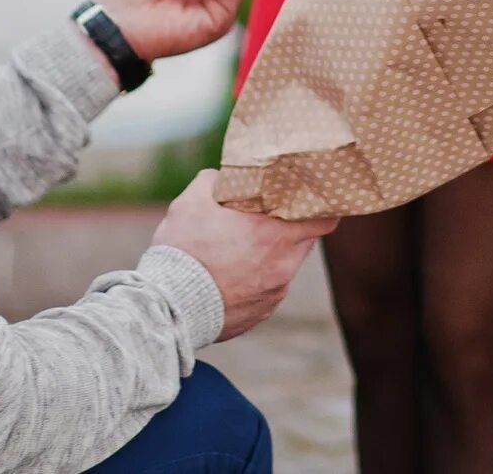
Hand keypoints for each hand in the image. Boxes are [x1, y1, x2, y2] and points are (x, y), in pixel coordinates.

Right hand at [151, 170, 336, 340]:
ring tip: (243, 246)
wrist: (168, 309)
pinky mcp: (260, 315)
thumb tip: (222, 178)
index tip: (308, 198)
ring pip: (285, 266)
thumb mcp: (192, 200)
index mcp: (275, 236)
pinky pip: (268, 289)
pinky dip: (257, 279)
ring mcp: (273, 295)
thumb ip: (213, 181)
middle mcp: (282, 268)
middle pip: (304, 241)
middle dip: (291, 227)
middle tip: (269, 217)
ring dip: (272, 254)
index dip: (319, 207)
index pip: (324, 220)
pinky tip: (232, 273)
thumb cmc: (183, 251)